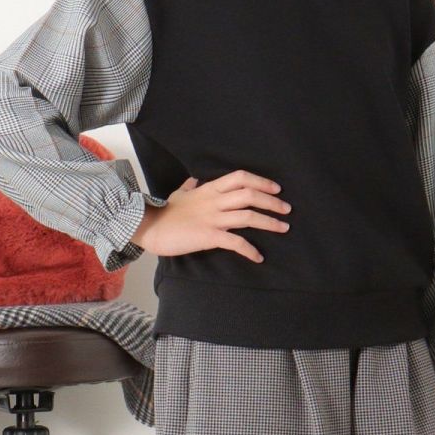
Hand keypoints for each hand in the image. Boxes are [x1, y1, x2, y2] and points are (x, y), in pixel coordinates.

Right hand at [133, 170, 290, 261]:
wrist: (148, 226)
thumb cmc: (163, 212)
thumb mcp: (178, 195)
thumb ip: (189, 187)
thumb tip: (193, 180)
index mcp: (209, 190)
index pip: (241, 178)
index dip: (261, 181)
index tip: (276, 188)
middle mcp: (214, 201)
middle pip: (250, 195)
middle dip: (272, 201)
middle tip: (287, 209)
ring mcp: (212, 219)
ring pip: (248, 216)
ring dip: (269, 222)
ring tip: (283, 228)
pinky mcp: (209, 236)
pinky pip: (235, 242)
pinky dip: (250, 250)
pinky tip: (258, 257)